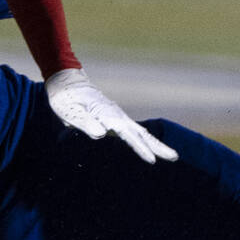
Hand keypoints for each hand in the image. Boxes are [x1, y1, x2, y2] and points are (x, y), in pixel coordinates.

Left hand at [44, 68, 177, 164]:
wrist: (64, 80)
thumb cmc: (64, 97)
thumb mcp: (69, 110)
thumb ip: (84, 121)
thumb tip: (102, 134)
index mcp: (106, 115)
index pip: (127, 135)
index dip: (140, 148)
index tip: (152, 160)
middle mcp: (115, 115)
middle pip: (141, 133)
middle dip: (157, 146)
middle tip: (174, 157)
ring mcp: (116, 115)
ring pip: (139, 131)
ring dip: (154, 143)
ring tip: (170, 154)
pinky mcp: (112, 116)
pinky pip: (131, 129)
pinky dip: (143, 137)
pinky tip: (148, 144)